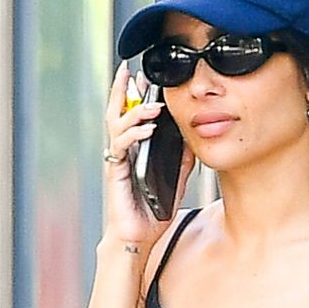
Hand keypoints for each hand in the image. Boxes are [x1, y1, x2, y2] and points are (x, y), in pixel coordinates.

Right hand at [102, 61, 194, 243]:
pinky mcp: (115, 171)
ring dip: (134, 111)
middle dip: (122, 89)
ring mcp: (116, 160)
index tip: (144, 77)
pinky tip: (148, 129)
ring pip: (117, 124)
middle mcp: (121, 151)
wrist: (137, 237)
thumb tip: (193, 144)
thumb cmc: (151, 213)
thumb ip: (181, 163)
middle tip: (130, 69)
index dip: (135, 95)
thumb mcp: (174, 183)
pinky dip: (134, 134)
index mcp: (133, 150)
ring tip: (152, 104)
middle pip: (116, 111)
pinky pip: (121, 146)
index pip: (130, 115)